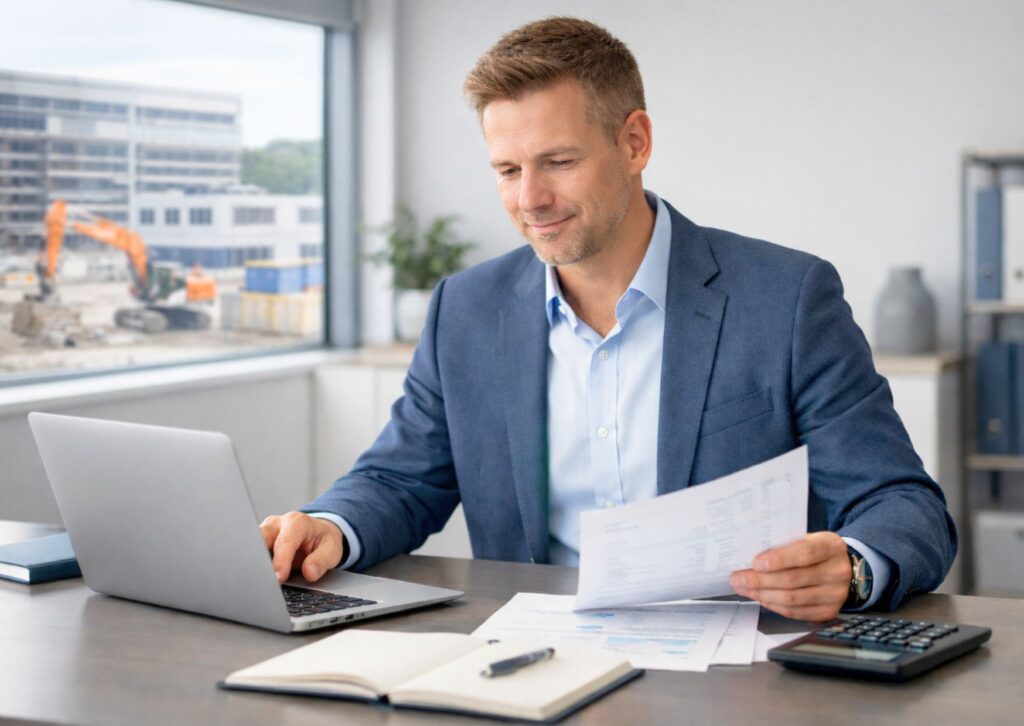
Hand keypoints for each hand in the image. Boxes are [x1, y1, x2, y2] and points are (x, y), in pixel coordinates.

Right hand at [260, 512, 345, 583]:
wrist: (318, 533)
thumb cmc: (323, 540)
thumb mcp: (332, 550)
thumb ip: (321, 561)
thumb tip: (309, 573)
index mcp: (297, 523)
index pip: (284, 542)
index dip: (281, 561)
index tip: (279, 578)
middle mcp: (277, 524)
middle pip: (260, 540)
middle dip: (260, 561)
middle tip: (264, 582)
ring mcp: (265, 532)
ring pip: (251, 546)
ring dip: (254, 564)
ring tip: (260, 582)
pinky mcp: (258, 541)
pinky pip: (252, 553)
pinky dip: (254, 566)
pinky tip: (258, 578)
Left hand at [729, 532, 850, 622]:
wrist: (841, 566)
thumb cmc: (816, 550)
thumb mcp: (806, 538)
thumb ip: (784, 544)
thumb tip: (749, 555)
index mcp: (831, 546)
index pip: (804, 553)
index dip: (779, 559)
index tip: (755, 563)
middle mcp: (837, 572)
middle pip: (793, 579)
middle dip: (760, 580)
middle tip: (738, 578)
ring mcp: (835, 594)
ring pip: (792, 599)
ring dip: (762, 595)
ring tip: (743, 588)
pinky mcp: (829, 611)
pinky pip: (796, 612)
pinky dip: (774, 606)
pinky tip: (760, 598)